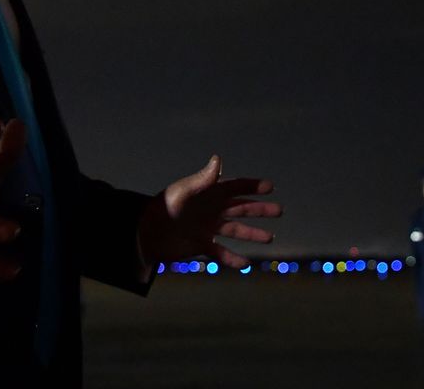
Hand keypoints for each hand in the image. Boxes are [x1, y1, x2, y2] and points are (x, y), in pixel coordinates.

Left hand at [137, 156, 280, 268]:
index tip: (270, 186)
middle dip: (259, 209)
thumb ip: (202, 179)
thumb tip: (218, 159)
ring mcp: (206, 228)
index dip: (251, 186)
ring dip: (252, 234)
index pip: (234, 187)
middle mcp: (210, 210)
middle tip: (279, 210)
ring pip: (234, 231)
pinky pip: (221, 252)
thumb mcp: (184, 192)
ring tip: (270, 237)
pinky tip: (245, 263)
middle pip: (240, 208)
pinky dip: (232, 258)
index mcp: (208, 194)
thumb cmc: (163, 207)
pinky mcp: (200, 245)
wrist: (145, 234)